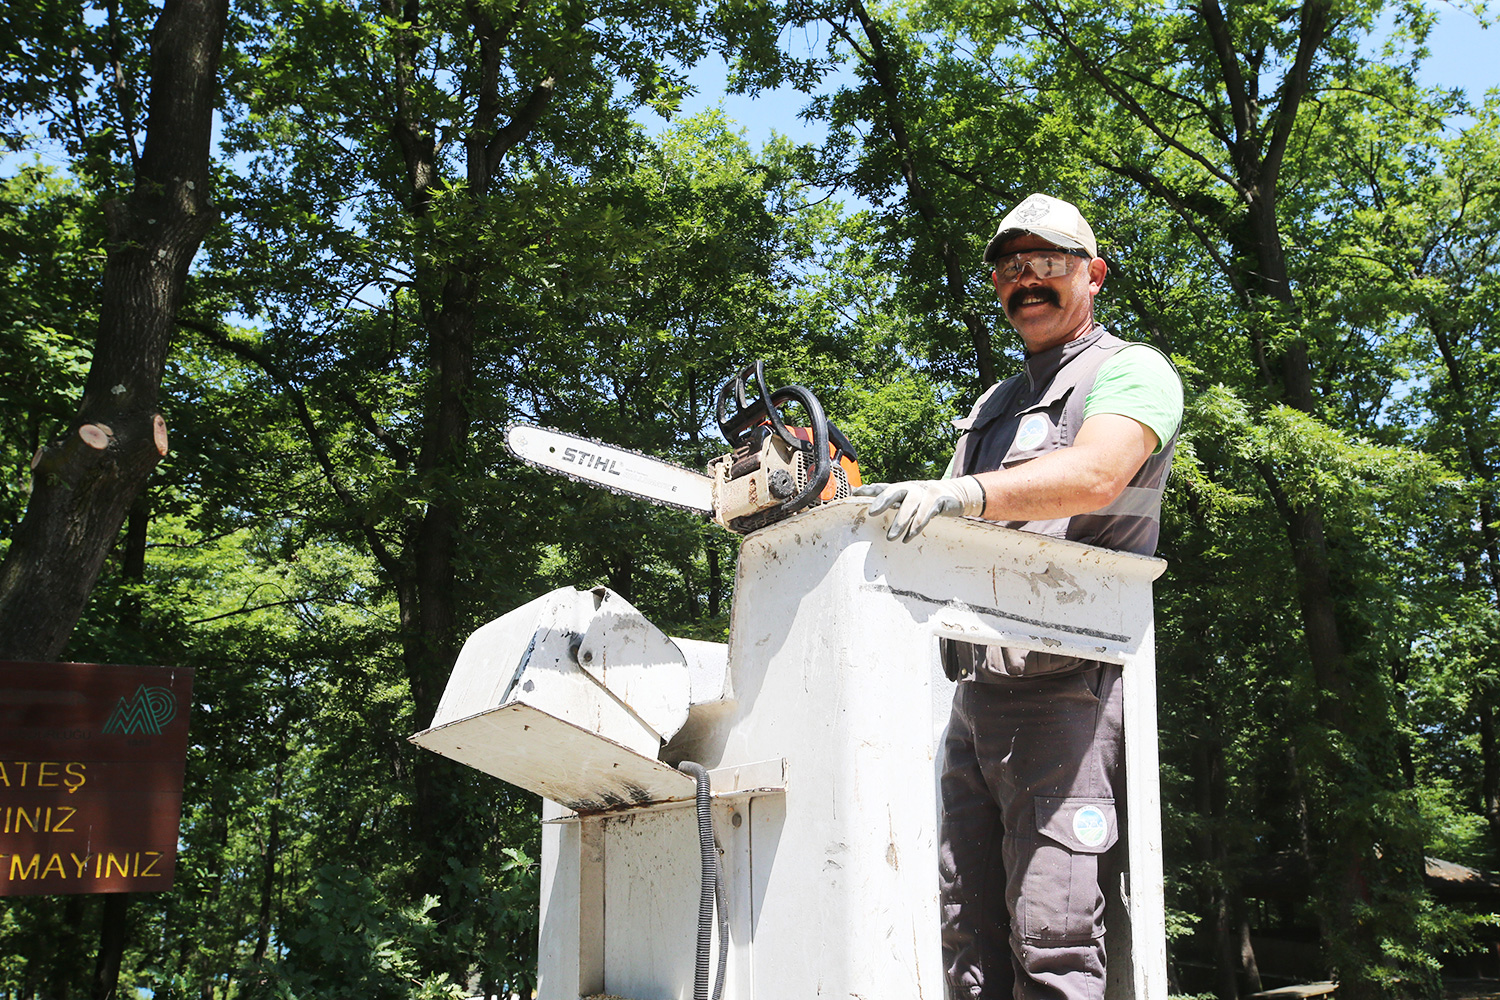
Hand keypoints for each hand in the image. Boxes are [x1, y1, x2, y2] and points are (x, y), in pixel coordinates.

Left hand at [853, 477, 985, 541]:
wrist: (955, 495)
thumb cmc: (925, 500)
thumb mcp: (909, 500)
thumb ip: (892, 502)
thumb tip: (868, 506)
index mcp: (902, 488)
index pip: (883, 487)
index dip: (870, 489)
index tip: (856, 493)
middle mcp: (912, 488)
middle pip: (896, 490)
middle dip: (883, 500)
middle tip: (871, 513)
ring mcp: (925, 492)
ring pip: (911, 504)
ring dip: (900, 521)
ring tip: (890, 538)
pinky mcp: (938, 500)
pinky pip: (926, 513)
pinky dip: (917, 526)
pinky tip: (908, 538)